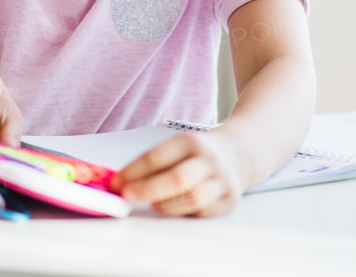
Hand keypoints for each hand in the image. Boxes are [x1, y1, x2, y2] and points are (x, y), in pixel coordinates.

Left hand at [115, 130, 245, 216]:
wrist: (239, 153)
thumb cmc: (200, 153)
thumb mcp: (179, 146)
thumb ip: (153, 163)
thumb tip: (120, 181)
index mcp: (191, 141)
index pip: (158, 156)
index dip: (133, 171)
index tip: (116, 182)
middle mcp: (209, 159)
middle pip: (177, 178)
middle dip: (148, 189)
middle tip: (127, 196)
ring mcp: (222, 180)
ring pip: (192, 198)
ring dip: (166, 204)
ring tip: (152, 202)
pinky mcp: (229, 200)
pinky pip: (203, 212)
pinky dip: (183, 213)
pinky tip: (173, 207)